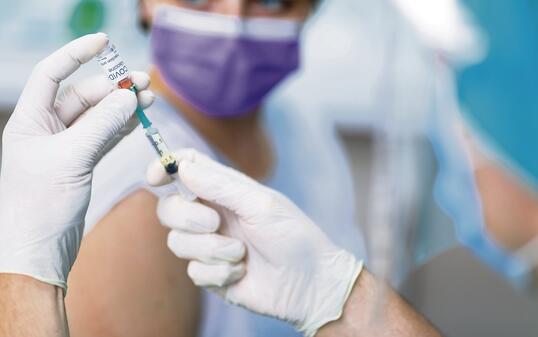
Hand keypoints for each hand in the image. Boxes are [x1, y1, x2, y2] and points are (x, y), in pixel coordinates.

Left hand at [0, 33, 153, 288]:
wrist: (38, 252)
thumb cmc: (40, 207)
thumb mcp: (71, 159)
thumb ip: (100, 125)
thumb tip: (128, 96)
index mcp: (30, 121)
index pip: (52, 74)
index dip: (76, 54)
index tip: (104, 42)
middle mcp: (46, 130)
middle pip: (83, 95)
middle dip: (112, 88)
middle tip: (143, 83)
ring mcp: (65, 147)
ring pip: (97, 117)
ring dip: (122, 107)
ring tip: (150, 99)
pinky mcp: (81, 165)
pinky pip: (104, 137)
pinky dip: (122, 128)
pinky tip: (138, 120)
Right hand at [147, 149, 362, 336]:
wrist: (309, 284)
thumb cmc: (293, 236)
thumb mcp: (261, 204)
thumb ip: (220, 185)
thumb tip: (182, 166)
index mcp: (225, 191)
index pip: (186, 169)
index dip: (165, 167)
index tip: (155, 177)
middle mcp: (213, 215)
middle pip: (169, 207)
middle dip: (187, 216)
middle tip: (215, 223)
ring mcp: (210, 246)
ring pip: (177, 242)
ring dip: (210, 249)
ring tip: (240, 253)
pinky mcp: (211, 274)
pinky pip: (193, 271)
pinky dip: (217, 272)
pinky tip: (241, 273)